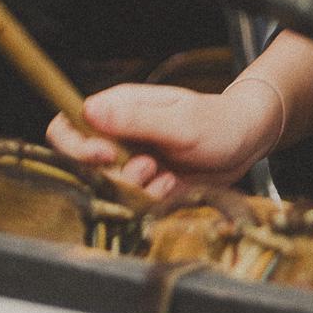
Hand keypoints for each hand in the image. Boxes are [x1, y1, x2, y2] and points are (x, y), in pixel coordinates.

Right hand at [47, 81, 284, 200]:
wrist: (246, 142)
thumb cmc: (216, 120)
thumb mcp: (179, 120)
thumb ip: (135, 118)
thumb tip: (89, 111)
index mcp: (117, 109)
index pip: (67, 127)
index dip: (76, 147)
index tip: (105, 156)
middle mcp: (117, 137)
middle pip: (82, 166)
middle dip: (112, 174)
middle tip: (147, 166)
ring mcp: (130, 163)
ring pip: (108, 189)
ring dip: (136, 189)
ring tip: (165, 173)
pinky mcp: (144, 186)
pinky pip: (132, 204)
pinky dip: (152, 200)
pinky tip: (173, 184)